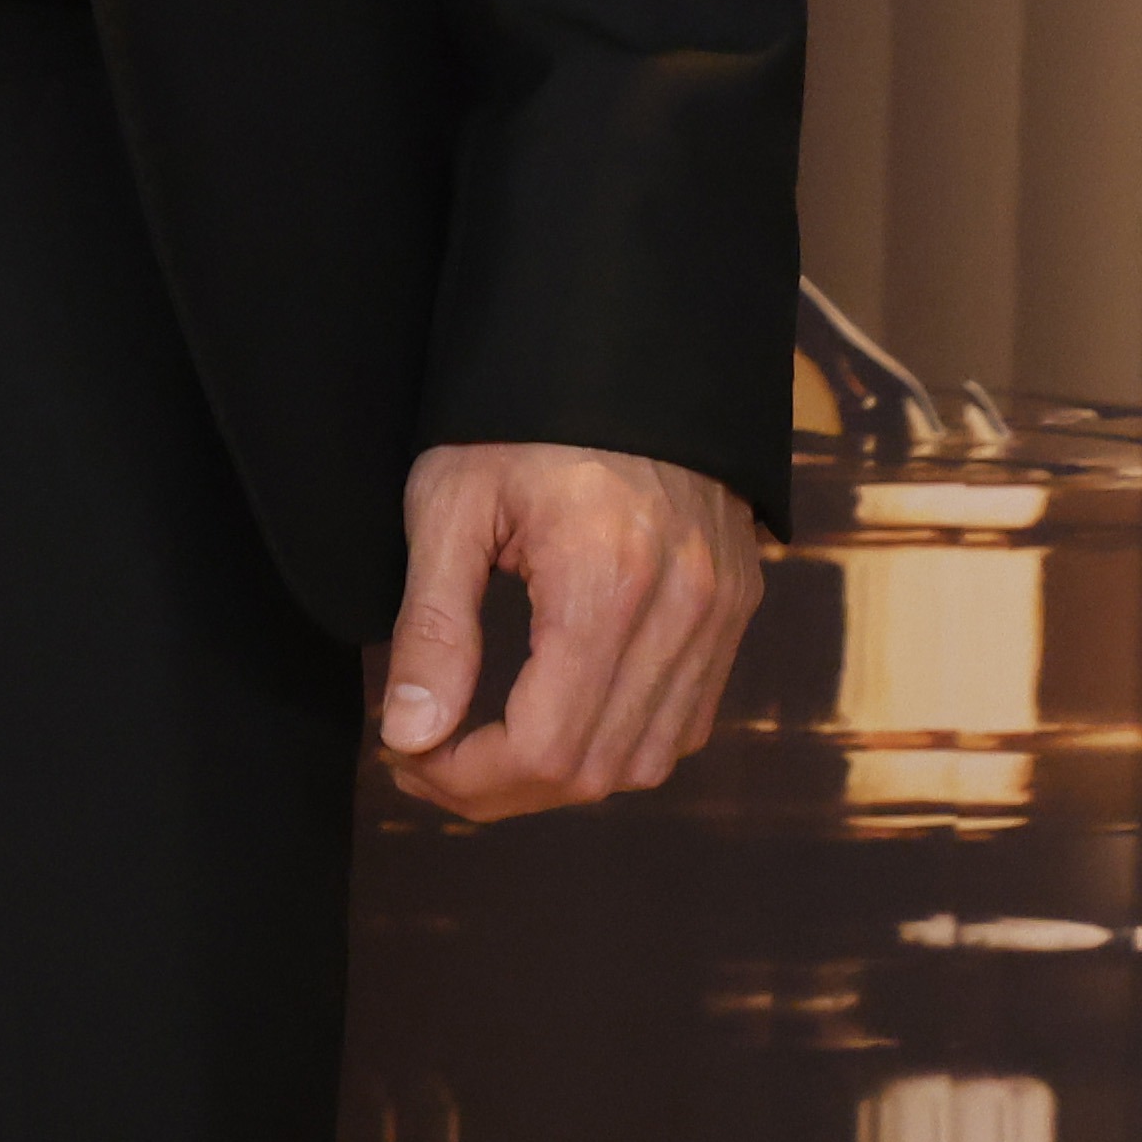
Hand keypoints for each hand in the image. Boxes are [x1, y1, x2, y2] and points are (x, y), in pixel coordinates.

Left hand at [374, 437, 764, 814]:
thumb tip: (411, 734)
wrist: (622, 354)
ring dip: (559, 777)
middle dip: (500, 788)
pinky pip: (684, 721)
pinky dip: (617, 742)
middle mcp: (682, 614)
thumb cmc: (520, 419)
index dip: (468, 780)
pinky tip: (553, 718)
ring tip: (477, 749)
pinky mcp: (735, 613)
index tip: (406, 757)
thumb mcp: (450, 504)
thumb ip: (432, 627)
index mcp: (606, 585)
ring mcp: (721, 618)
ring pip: (647, 760)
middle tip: (423, 759)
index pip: (545, 747)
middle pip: (597, 770)